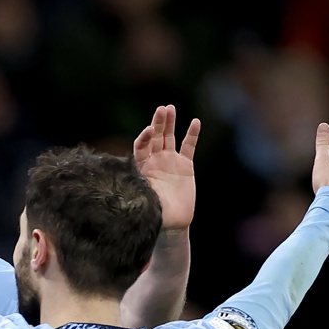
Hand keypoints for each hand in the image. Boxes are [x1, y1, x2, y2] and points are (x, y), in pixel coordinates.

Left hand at [133, 104, 199, 232]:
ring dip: (170, 123)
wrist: (173, 220)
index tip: (149, 130)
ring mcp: (170, 161)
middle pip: (155, 137)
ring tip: (170, 109)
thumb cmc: (156, 212)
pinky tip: (195, 122)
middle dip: (158, 123)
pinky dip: (192, 135)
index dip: (144, 137)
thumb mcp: (146, 199)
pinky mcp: (185, 166)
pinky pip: (189, 147)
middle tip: (162, 109)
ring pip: (169, 138)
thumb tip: (133, 184)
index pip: (141, 147)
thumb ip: (143, 188)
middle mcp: (155, 161)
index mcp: (142, 167)